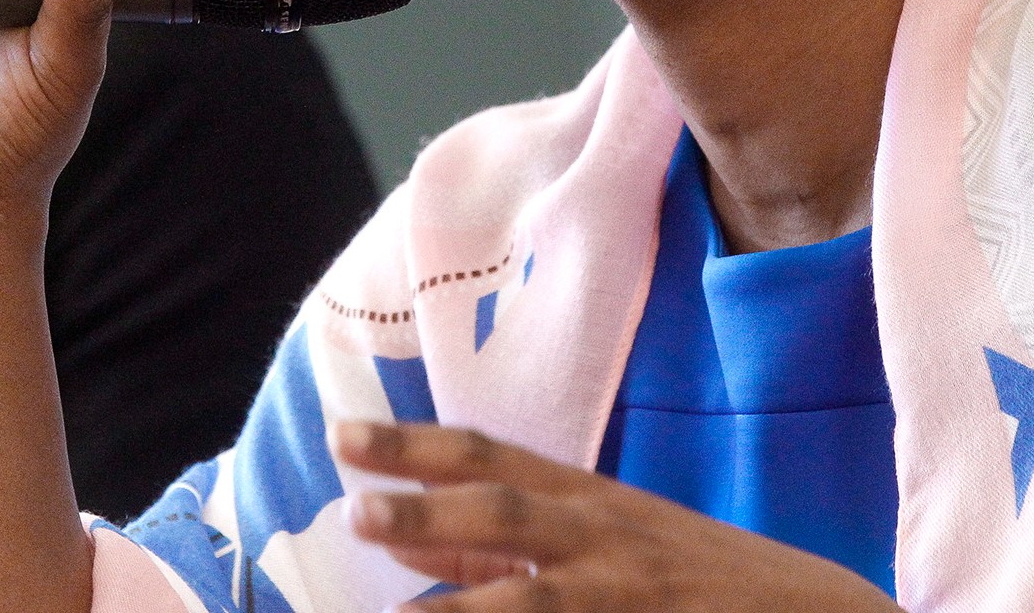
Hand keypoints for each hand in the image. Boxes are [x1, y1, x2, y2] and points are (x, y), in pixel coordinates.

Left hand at [332, 421, 901, 611]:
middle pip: (506, 512)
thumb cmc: (691, 581)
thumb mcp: (599, 543)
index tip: (342, 438)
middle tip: (355, 509)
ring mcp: (630, 594)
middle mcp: (607, 537)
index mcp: (589, 499)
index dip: (414, 446)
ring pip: (535, 598)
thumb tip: (403, 540)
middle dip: (429, 508)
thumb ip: (502, 549)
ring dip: (461, 607)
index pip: (489, 457)